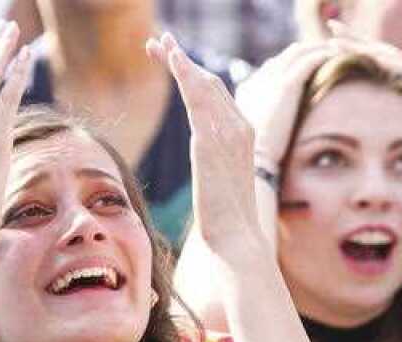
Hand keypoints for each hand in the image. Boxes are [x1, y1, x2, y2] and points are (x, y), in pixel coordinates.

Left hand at [147, 33, 262, 258]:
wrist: (236, 238)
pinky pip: (196, 97)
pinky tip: (169, 56)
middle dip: (183, 61)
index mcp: (245, 136)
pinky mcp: (210, 140)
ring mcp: (228, 132)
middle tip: (159, 44)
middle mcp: (241, 128)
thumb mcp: (222, 184)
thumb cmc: (227, 222)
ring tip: (157, 43)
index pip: (218, 95)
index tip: (176, 61)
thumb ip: (216, 164)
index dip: (195, 75)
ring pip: (202, 84)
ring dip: (178, 59)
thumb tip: (206, 164)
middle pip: (210, 83)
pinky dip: (183, 72)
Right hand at [233, 40, 338, 170]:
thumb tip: (277, 131)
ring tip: (335, 51)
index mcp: (248, 90)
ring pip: (298, 52)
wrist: (254, 160)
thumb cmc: (257, 158)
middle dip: (305, 54)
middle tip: (326, 56)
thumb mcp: (258, 138)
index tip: (307, 71)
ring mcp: (272, 80)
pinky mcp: (287, 85)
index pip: (271, 68)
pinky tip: (336, 56)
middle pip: (285, 57)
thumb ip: (267, 126)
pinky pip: (309, 60)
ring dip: (316, 49)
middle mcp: (258, 79)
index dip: (290, 67)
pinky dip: (322, 55)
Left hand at [324, 22, 401, 172]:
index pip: (383, 62)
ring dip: (362, 45)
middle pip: (383, 52)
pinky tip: (362, 54)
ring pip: (389, 55)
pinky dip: (381, 60)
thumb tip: (377, 135)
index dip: (359, 51)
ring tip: (336, 37)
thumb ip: (397, 124)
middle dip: (356, 39)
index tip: (333, 44)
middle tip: (331, 27)